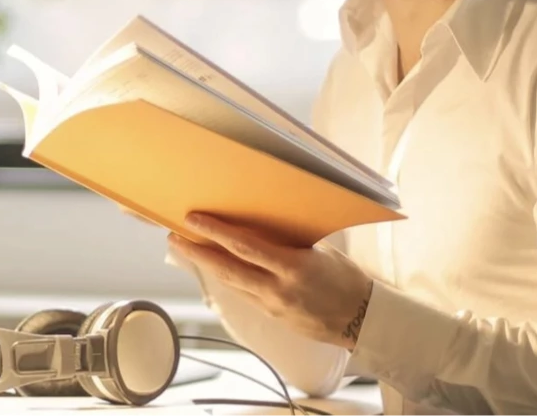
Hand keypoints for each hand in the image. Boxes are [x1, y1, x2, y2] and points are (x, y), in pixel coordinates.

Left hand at [168, 213, 372, 349]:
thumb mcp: (320, 251)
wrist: (361, 319)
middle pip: (228, 269)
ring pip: (231, 284)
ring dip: (208, 266)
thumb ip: (291, 241)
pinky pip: (244, 294)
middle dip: (198, 252)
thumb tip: (265, 223)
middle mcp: (277, 288)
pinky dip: (228, 279)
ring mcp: (272, 306)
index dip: (216, 232)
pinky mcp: (272, 317)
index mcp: (293, 266)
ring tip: (189, 249)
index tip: (195, 219)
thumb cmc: (347, 278)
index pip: (245, 246)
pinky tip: (218, 268)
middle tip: (175, 237)